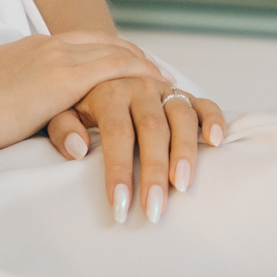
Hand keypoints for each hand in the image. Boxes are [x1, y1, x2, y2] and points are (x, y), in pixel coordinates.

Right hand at [0, 31, 163, 158]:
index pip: (77, 41)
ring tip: (163, 77)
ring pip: (111, 52)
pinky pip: (112, 69)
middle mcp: (46, 46)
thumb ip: (8, 88)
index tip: (124, 58)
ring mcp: (54, 59)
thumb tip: (11, 99)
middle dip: (129, 54)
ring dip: (140, 63)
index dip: (104, 49)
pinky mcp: (61, 80)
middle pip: (100, 42)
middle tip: (154, 68)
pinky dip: (138, 72)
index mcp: (28, 47)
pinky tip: (156, 83)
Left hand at [46, 76, 225, 222]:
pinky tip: (216, 141)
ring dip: (185, 151)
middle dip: (154, 171)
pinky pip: (203, 103)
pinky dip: (213, 119)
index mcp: (107, 89)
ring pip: (180, 116)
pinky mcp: (183, 94)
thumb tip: (78, 148)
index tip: (120, 206)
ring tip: (183, 185)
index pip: (116, 131)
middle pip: (151, 128)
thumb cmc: (77, 101)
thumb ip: (63, 128)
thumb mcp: (59, 110)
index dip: (119, 169)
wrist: (96, 67)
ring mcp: (163, 89)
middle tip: (155, 210)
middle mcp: (138, 86)